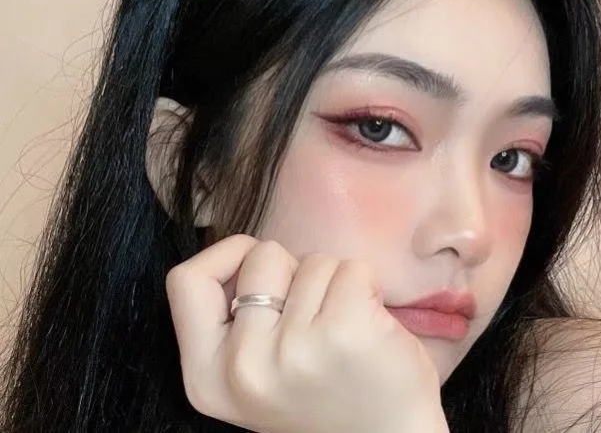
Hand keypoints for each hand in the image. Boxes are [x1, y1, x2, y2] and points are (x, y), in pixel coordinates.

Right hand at [165, 234, 448, 432]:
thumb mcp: (252, 369)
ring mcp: (293, 349)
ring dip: (333, 283)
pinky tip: (370, 325)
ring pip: (313, 260)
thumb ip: (234, 318)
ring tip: (343, 328)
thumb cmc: (322, 392)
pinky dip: (367, 285)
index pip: (186, 279)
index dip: (228, 259)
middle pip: (261, 256)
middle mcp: (242, 366)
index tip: (263, 279)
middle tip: (313, 316)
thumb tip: (243, 252)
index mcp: (207, 377)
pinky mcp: (344, 332)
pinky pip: (352, 269)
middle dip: (293, 270)